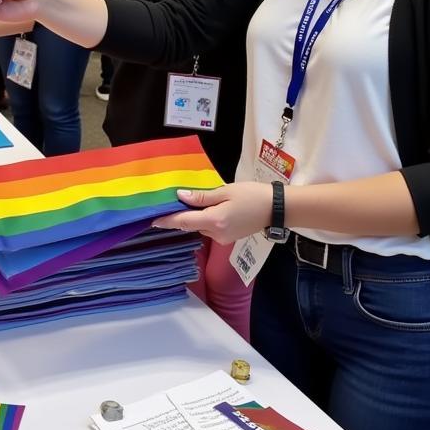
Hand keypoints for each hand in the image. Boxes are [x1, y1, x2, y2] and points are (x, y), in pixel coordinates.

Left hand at [152, 182, 271, 243]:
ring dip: (194, 217)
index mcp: (214, 221)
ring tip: (189, 202)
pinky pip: (210, 228)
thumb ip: (202, 196)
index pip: (184, 222)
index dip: (167, 221)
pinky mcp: (229, 238)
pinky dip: (204, 220)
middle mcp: (216, 234)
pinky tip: (207, 209)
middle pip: (191, 225)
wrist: (277, 209)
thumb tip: (180, 197)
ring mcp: (223, 238)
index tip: (152, 220)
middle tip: (168, 204)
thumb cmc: (252, 195)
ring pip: (200, 227)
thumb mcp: (226, 191)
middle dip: (180, 216)